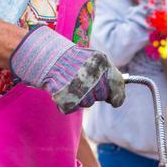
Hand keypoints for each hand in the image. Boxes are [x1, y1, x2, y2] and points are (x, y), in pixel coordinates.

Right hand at [10, 25, 125, 111]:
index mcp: (101, 62)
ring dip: (81, 97)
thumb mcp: (95, 60)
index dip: (117, 96)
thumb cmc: (74, 60)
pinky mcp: (66, 98)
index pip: (117, 85)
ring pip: (88, 103)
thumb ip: (110, 74)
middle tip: (83, 82)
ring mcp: (78, 87)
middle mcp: (91, 74)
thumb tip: (119, 97)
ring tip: (72, 83)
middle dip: (95, 93)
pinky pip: (73, 108)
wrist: (47, 58)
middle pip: (102, 96)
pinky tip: (63, 90)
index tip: (115, 101)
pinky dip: (68, 102)